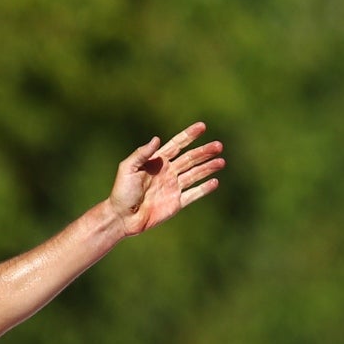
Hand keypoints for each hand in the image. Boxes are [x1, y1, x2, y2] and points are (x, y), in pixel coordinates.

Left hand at [105, 123, 225, 235]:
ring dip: (208, 167)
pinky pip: (193, 194)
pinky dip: (204, 188)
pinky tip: (215, 181)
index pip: (177, 145)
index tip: (202, 126)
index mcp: (157, 161)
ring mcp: (173, 187)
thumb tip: (157, 139)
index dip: (189, 135)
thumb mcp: (127, 169)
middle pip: (190, 159)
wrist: (122, 217)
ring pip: (195, 174)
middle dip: (204, 152)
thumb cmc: (121, 192)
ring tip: (221, 161)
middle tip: (219, 145)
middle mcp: (168, 172)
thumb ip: (142, 154)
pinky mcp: (176, 203)